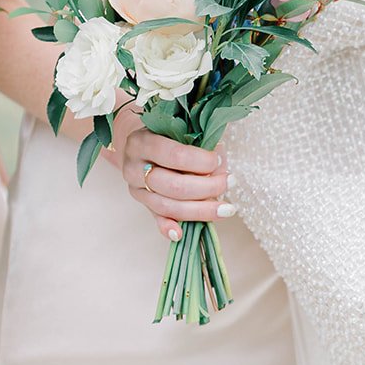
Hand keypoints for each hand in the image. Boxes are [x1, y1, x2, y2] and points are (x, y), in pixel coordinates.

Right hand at [110, 107, 231, 240]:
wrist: (137, 142)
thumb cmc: (167, 134)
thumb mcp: (180, 130)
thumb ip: (199, 146)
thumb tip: (220, 167)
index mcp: (144, 142)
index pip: (175, 156)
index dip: (202, 161)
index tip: (219, 160)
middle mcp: (134, 166)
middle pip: (173, 185)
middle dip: (207, 187)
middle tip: (229, 182)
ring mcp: (136, 187)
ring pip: (167, 205)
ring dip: (200, 210)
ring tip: (226, 208)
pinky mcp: (142, 202)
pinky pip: (155, 217)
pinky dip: (167, 227)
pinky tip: (180, 234)